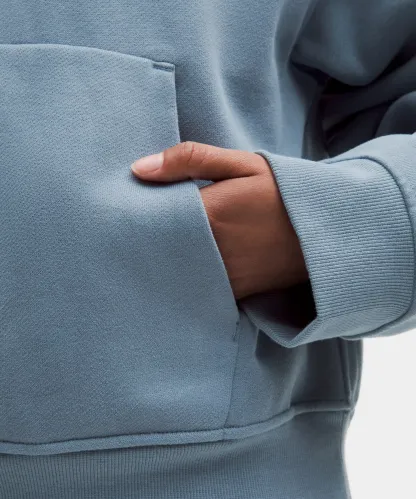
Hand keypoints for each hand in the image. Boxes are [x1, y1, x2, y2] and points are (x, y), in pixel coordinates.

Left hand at [131, 142, 308, 299]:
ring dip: (163, 262)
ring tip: (150, 251)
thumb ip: (190, 160)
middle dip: (145, 241)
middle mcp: (211, 250)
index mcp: (209, 213)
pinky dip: (186, 279)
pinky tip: (180, 269)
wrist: (327, 230)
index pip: (153, 217)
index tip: (126, 210)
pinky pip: (198, 289)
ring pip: (175, 271)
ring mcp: (224, 275)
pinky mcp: (236, 292)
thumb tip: (137, 169)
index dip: (136, 215)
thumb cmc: (283, 192)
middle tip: (130, 233)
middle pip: (160, 248)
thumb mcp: (243, 164)